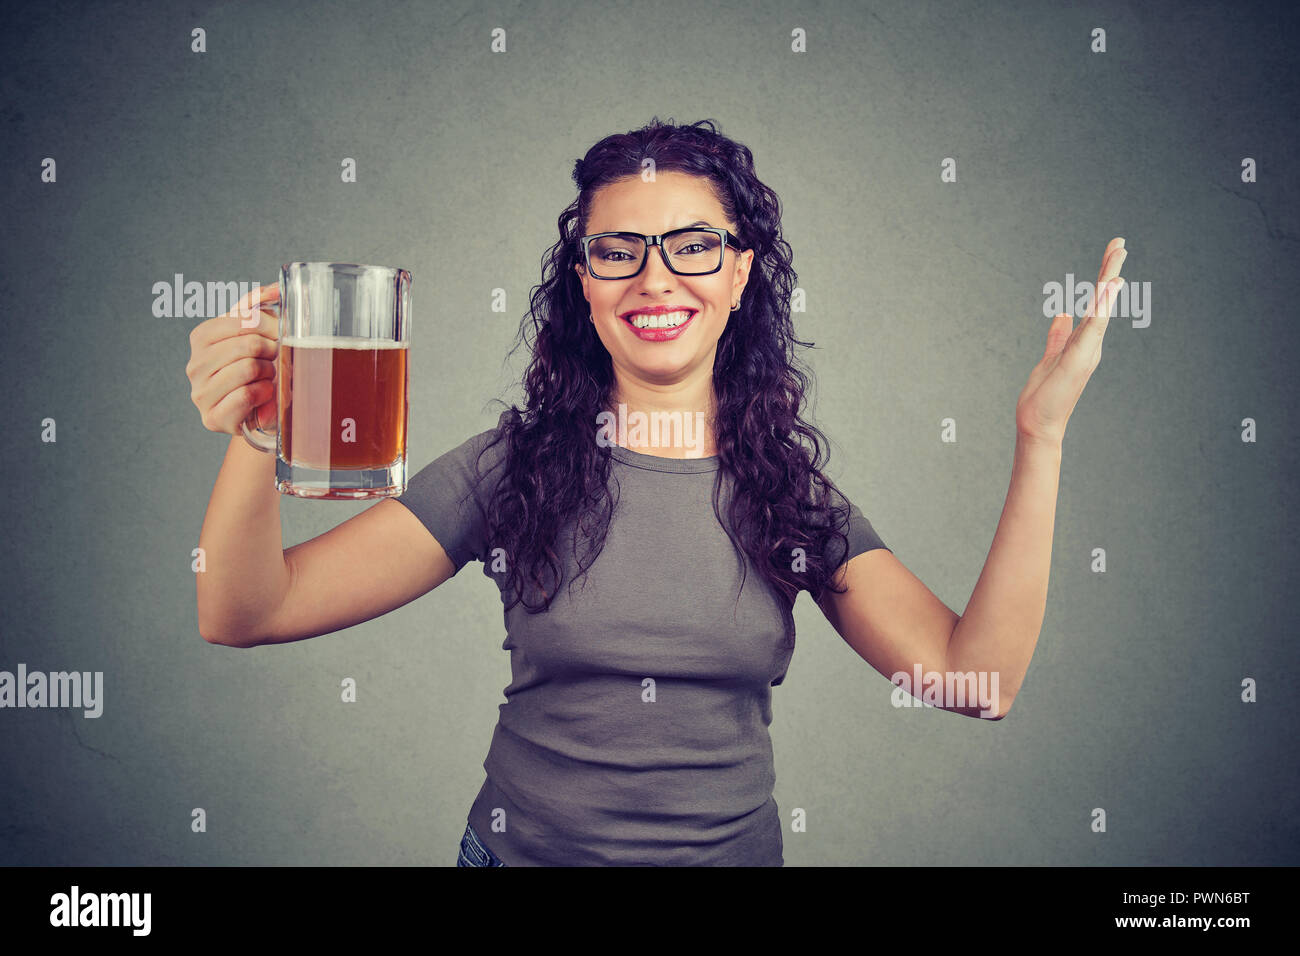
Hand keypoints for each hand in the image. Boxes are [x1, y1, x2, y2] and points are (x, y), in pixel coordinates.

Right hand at [186, 283, 279, 434]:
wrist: (256, 412)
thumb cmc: (256, 369)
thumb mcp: (254, 334)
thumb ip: (259, 306)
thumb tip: (275, 287)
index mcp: (202, 337)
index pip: (243, 320)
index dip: (270, 327)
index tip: (280, 335)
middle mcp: (194, 364)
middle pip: (249, 345)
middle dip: (272, 352)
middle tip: (276, 360)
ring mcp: (200, 393)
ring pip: (248, 369)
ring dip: (269, 374)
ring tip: (268, 378)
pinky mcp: (211, 417)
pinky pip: (246, 395)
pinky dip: (264, 394)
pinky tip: (263, 395)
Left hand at [1015, 237, 1126, 447]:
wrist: (1038, 425)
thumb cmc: (1044, 396)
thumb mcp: (1050, 357)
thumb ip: (1058, 335)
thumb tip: (1063, 313)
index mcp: (1084, 342)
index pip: (1096, 303)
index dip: (1103, 278)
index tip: (1112, 253)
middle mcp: (1091, 344)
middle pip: (1103, 301)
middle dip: (1110, 271)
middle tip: (1119, 242)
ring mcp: (1087, 351)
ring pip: (1101, 311)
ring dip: (1108, 285)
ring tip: (1116, 258)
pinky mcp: (1079, 359)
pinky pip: (1092, 330)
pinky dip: (1101, 309)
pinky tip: (1106, 291)